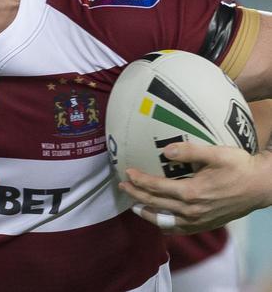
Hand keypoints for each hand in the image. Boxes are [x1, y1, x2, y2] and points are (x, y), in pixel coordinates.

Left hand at [118, 142, 271, 232]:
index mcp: (192, 192)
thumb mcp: (216, 153)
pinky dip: (165, 225)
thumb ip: (189, 151)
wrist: (261, 186)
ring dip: (147, 213)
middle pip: (156, 203)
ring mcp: (198, 220)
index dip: (139, 180)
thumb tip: (165, 150)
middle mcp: (192, 210)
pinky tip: (159, 220)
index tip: (127, 172)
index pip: (156, 187)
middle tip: (123, 187)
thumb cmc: (239, 166)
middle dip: (136, 195)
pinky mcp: (205, 225)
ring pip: (165, 220)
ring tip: (134, 206)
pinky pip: (179, 229)